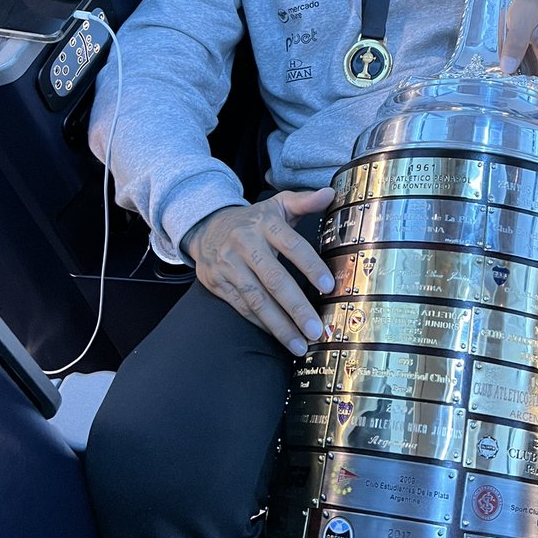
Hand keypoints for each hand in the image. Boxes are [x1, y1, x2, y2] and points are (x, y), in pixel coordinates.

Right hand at [183, 188, 335, 355]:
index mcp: (265, 223)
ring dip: (280, 325)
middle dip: (296, 307)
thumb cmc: (254, 220)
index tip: (328, 286)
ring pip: (257, 299)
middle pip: (273, 279)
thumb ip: (304, 201)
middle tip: (315, 328)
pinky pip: (243, 307)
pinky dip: (262, 324)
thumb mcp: (278, 205)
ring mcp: (230, 266)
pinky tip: (280, 335)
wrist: (207, 227)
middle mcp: (245, 244)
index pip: (292, 245)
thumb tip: (330, 193)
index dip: (310, 266)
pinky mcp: (219, 283)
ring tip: (300, 344)